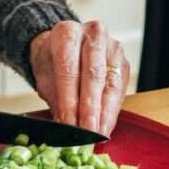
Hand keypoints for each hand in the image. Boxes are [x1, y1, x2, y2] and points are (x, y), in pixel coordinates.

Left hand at [29, 20, 130, 136]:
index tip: (69, 124)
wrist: (65, 45)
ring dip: (104, 113)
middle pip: (93, 75)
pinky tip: (105, 126)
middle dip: (90, 109)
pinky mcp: (123, 62)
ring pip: (111, 84)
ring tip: (97, 134)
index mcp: (67, 33)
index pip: (69, 71)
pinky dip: (112, 111)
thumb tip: (65, 126)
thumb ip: (55, 99)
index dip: (69, 101)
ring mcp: (112, 47)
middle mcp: (93, 35)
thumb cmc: (53, 60)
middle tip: (87, 133)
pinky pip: (120, 90)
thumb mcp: (45, 76)